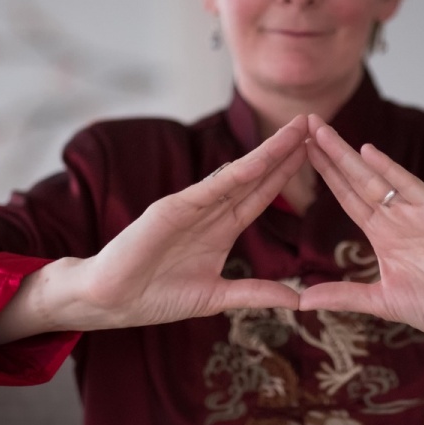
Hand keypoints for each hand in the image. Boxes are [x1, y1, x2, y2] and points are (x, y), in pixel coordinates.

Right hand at [77, 115, 307, 328]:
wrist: (110, 301)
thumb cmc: (155, 296)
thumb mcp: (218, 297)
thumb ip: (256, 293)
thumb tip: (298, 300)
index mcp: (221, 228)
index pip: (261, 194)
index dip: (286, 174)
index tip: (313, 153)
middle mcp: (210, 211)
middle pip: (256, 175)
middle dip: (284, 151)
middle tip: (313, 123)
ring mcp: (191, 206)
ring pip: (238, 175)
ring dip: (269, 152)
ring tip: (296, 129)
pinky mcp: (171, 210)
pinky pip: (210, 189)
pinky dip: (236, 174)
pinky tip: (261, 160)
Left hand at [299, 114, 423, 358]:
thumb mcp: (381, 302)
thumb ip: (343, 296)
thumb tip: (302, 300)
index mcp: (383, 235)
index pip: (347, 197)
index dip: (325, 176)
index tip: (300, 153)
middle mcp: (397, 217)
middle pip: (355, 179)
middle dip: (330, 154)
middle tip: (304, 125)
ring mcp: (417, 212)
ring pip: (375, 178)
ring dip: (348, 154)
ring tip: (322, 131)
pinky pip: (410, 187)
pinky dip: (390, 170)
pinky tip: (367, 152)